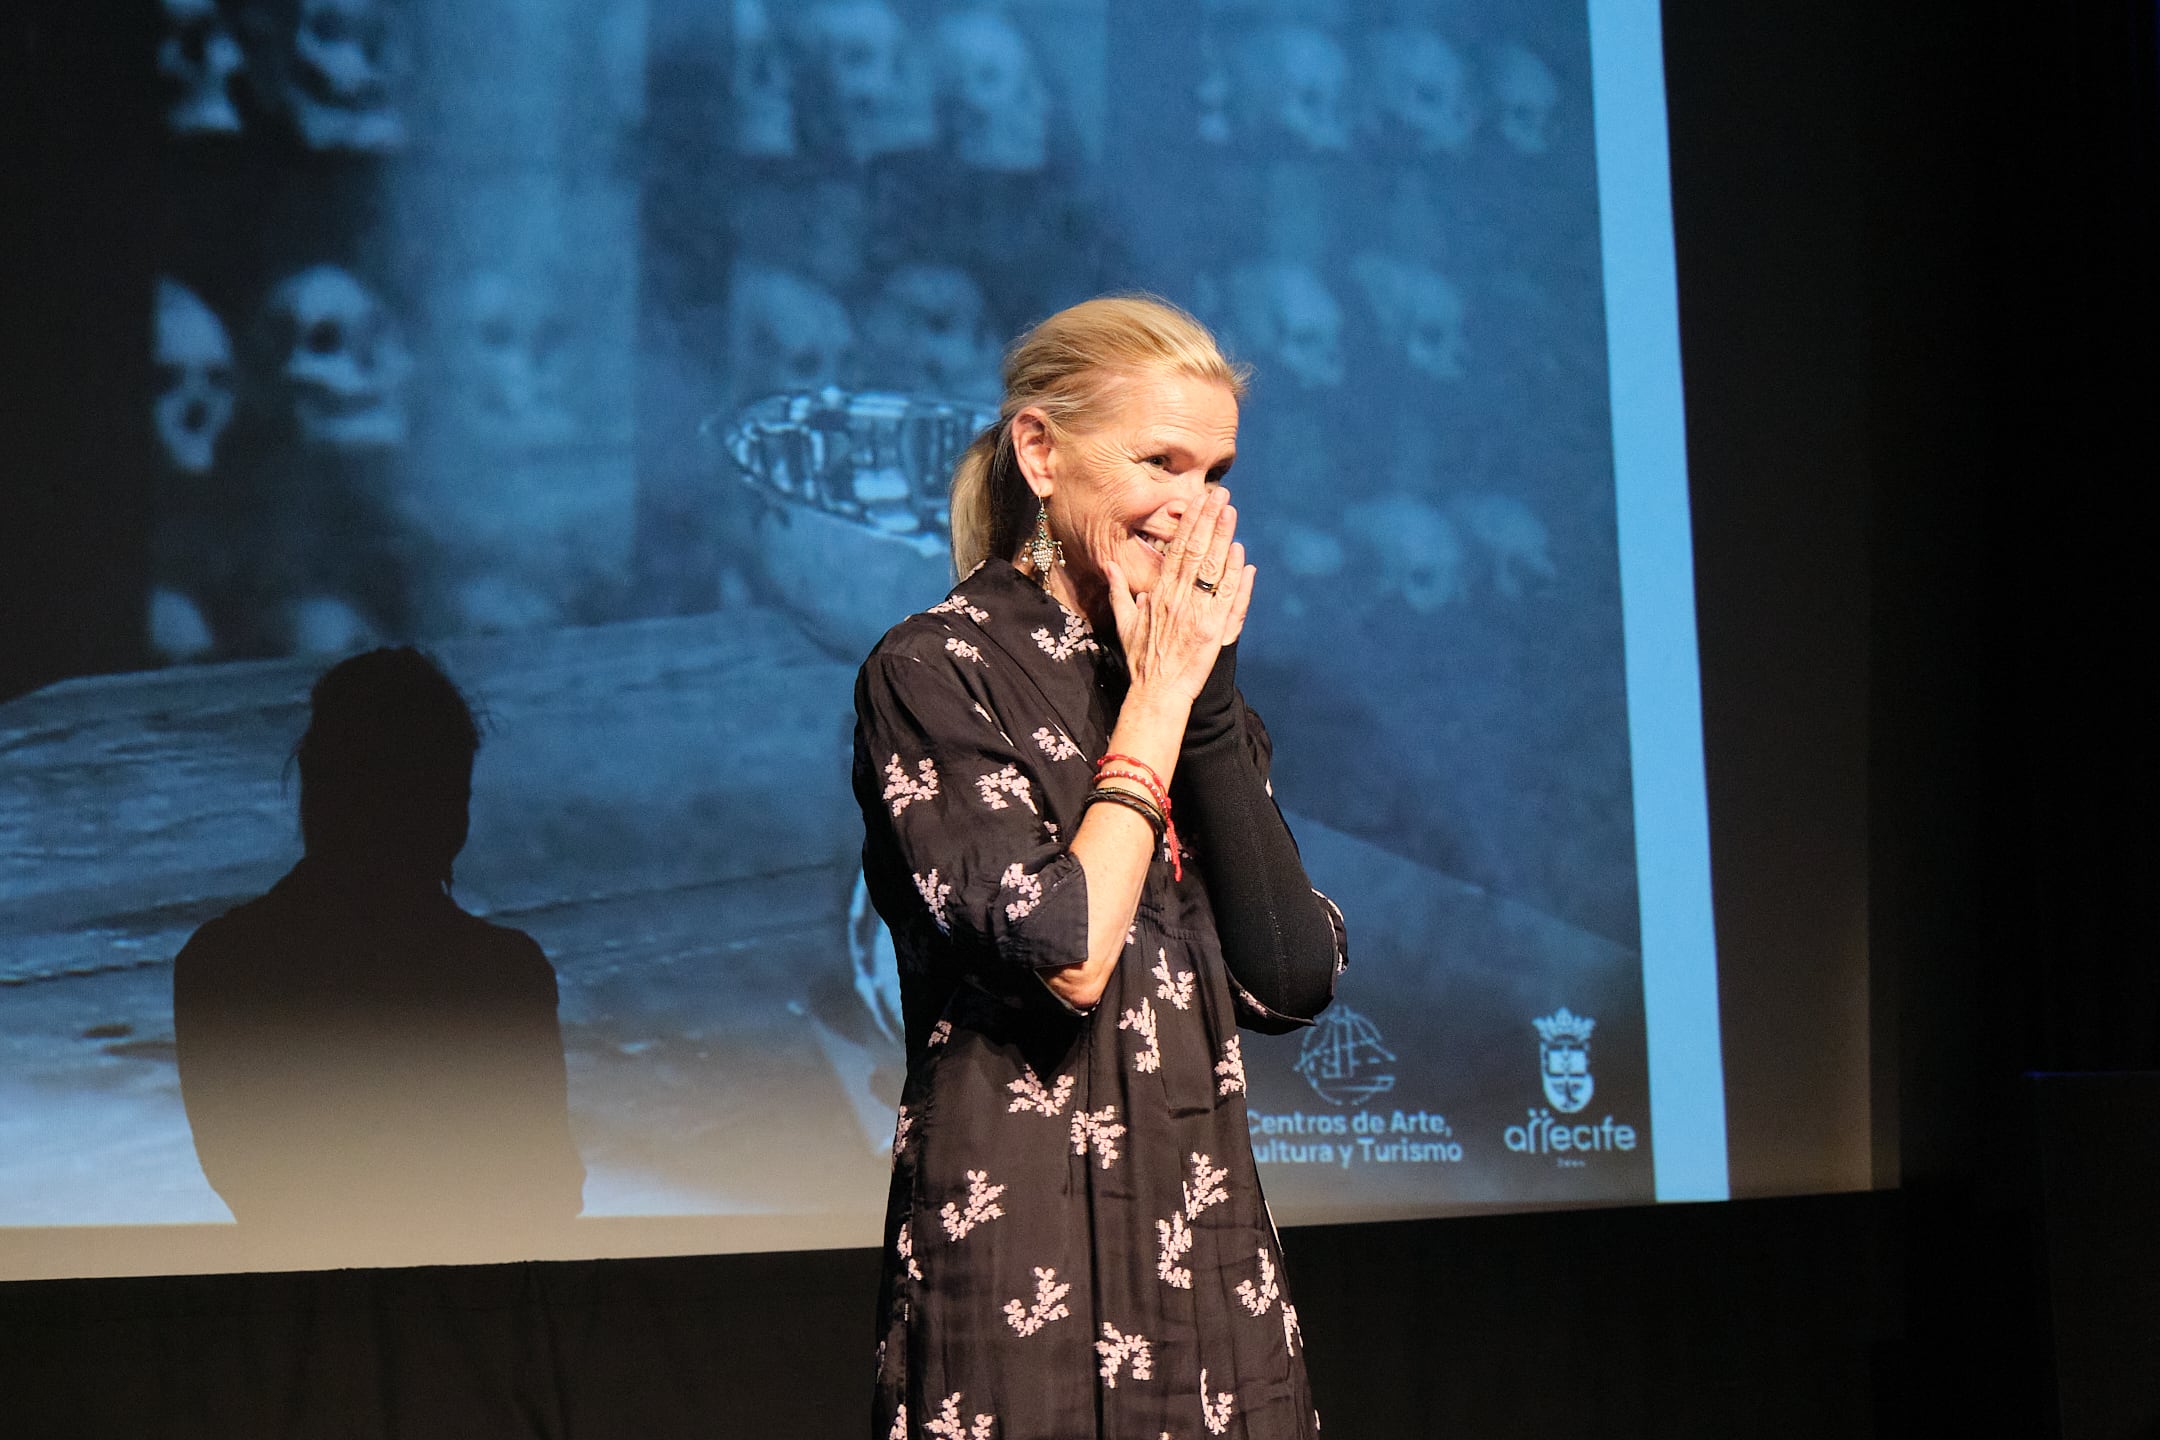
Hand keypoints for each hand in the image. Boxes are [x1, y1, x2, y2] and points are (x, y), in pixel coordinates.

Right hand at [1104, 486, 1256, 705]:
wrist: (1157, 694)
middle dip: (1210, 521)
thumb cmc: (1141, 660)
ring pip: (1214, 570)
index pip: (1176, 550)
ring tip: (1232, 514)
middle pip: (1197, 552)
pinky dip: (1237, 579)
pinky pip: (1230, 600)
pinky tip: (1243, 558)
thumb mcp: (1123, 623)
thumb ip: (1118, 591)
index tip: (1199, 501)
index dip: (1190, 523)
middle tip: (1221, 495)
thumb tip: (1108, 565)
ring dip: (1225, 540)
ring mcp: (1199, 615)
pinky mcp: (1215, 632)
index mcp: (1159, 594)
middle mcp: (1179, 600)